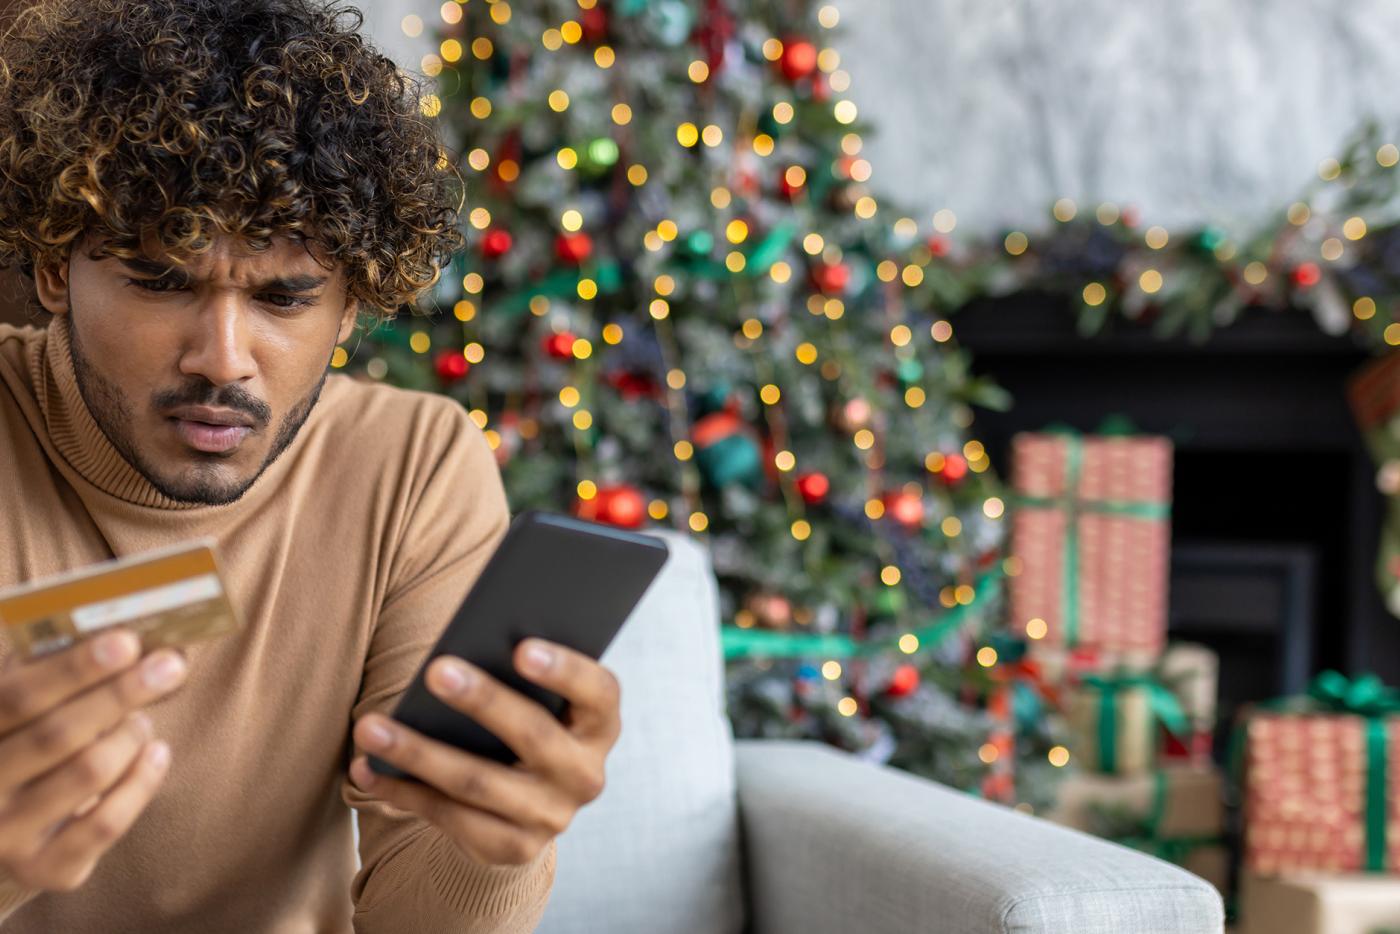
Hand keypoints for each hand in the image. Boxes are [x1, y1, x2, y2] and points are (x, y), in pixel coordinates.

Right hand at [0, 628, 184, 891]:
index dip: (74, 668)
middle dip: (121, 694)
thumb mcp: (27, 701)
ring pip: (88, 773)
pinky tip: (157, 752)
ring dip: (130, 735)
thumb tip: (132, 635)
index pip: (16, 697)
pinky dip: (142, 781)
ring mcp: (4, 834)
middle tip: (168, 666)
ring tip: (143, 719)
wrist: (2, 817)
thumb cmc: (26, 735)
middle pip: (57, 734)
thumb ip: (57, 669)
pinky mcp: (44, 868)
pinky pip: (107, 822)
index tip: (128, 641)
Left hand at [349, 638, 620, 865]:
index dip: (564, 671)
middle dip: (482, 701)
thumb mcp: (536, 697)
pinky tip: (367, 767)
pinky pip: (450, 817)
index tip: (521, 647)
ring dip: (419, 752)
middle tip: (434, 670)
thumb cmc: (523, 719)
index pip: (598, 692)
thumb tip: (458, 655)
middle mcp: (585, 774)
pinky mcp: (512, 847)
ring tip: (371, 725)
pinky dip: (403, 790)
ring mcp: (551, 816)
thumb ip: (517, 675)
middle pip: (534, 735)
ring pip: (478, 782)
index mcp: (600, 723)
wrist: (527, 804)